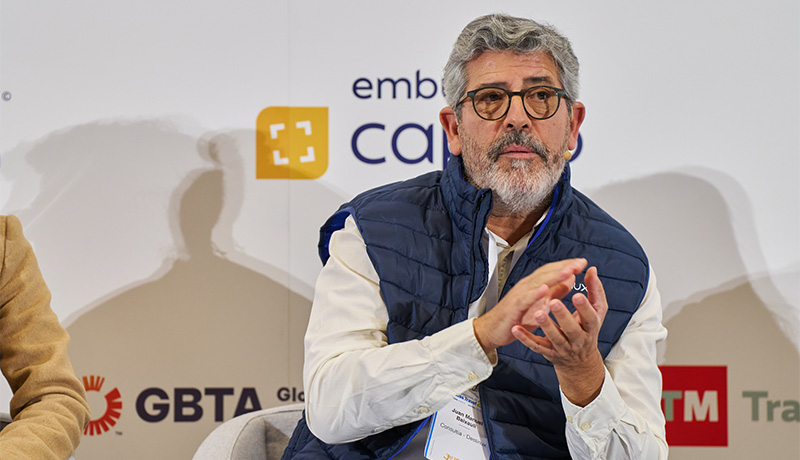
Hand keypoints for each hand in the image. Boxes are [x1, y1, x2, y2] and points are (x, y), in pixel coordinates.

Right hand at [473, 258, 586, 354]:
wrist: (492, 329)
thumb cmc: (515, 316)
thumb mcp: (540, 303)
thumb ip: (554, 291)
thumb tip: (570, 279)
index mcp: (534, 284)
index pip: (552, 270)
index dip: (567, 266)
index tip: (583, 263)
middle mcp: (526, 286)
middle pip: (547, 272)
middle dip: (564, 267)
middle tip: (580, 264)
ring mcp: (519, 294)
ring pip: (537, 282)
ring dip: (553, 276)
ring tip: (568, 271)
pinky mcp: (513, 306)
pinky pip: (524, 298)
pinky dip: (534, 293)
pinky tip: (544, 290)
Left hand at [511, 266, 607, 405]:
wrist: (579, 362)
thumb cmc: (587, 330)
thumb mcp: (597, 313)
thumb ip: (595, 291)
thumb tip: (592, 269)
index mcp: (590, 328)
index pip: (590, 317)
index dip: (584, 307)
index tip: (577, 294)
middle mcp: (578, 339)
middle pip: (571, 329)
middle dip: (563, 316)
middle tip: (553, 302)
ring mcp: (563, 348)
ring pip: (554, 338)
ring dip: (545, 326)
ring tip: (537, 313)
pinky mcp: (549, 353)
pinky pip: (536, 346)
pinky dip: (526, 339)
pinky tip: (516, 329)